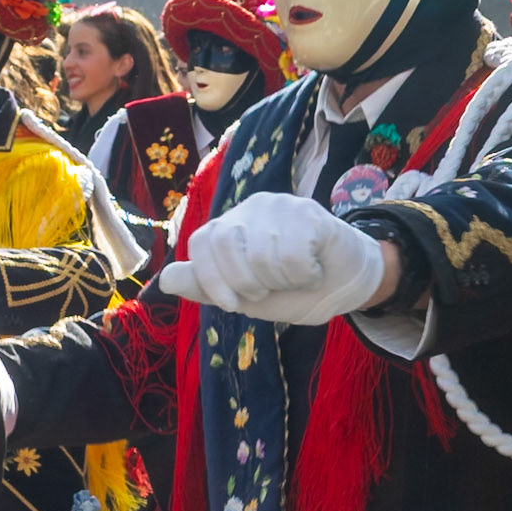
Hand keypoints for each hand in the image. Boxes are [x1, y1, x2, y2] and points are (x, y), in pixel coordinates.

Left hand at [161, 190, 387, 324]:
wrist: (345, 286)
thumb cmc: (292, 290)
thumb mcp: (243, 297)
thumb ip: (207, 287)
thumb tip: (166, 281)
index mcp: (229, 227)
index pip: (201, 244)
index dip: (211, 280)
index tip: (232, 305)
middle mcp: (250, 209)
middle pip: (228, 249)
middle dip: (250, 284)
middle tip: (272, 287)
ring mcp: (280, 205)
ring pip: (263, 256)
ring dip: (283, 281)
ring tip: (296, 277)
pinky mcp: (309, 212)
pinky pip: (293, 255)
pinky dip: (306, 275)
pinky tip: (314, 270)